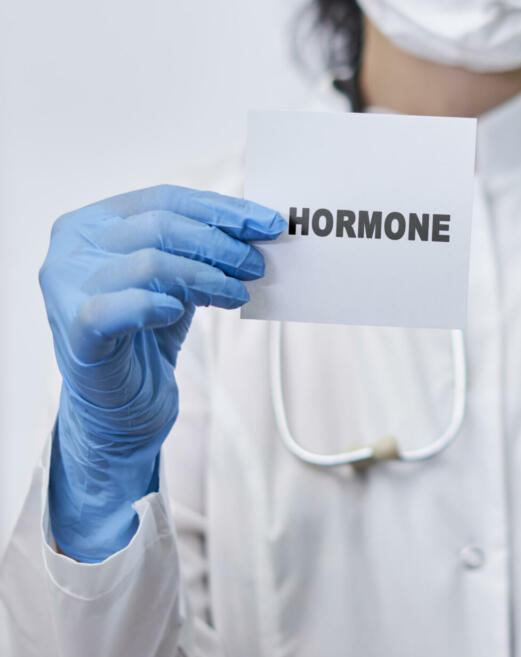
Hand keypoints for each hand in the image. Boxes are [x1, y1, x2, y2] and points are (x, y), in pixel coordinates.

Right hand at [39, 185, 284, 561]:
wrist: (121, 409)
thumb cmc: (147, 336)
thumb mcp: (176, 281)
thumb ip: (201, 250)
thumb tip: (258, 227)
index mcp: (93, 222)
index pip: (166, 198)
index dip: (223, 210)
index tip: (269, 223)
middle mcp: (71, 248)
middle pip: (161, 225)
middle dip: (221, 244)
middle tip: (258, 265)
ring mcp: (66, 289)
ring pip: (149, 262)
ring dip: (207, 276)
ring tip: (238, 293)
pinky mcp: (75, 333)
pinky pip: (116, 308)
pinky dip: (155, 305)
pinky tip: (179, 312)